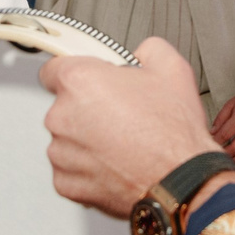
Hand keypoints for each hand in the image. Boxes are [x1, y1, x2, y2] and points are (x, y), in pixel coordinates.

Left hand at [43, 38, 215, 218]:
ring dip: (88, 142)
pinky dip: (89, 170)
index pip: (54, 70)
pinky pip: (71, 171)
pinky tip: (116, 166)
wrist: (181, 182)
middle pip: (64, 107)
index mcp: (80, 81)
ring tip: (123, 145)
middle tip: (122, 116)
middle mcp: (62, 117)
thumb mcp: (172, 68)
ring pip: (68, 141)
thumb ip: (147, 50)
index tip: (89, 82)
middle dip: (88, 111)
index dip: (77, 75)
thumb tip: (142, 54)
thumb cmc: (173, 133)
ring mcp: (61, 153)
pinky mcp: (67, 184)